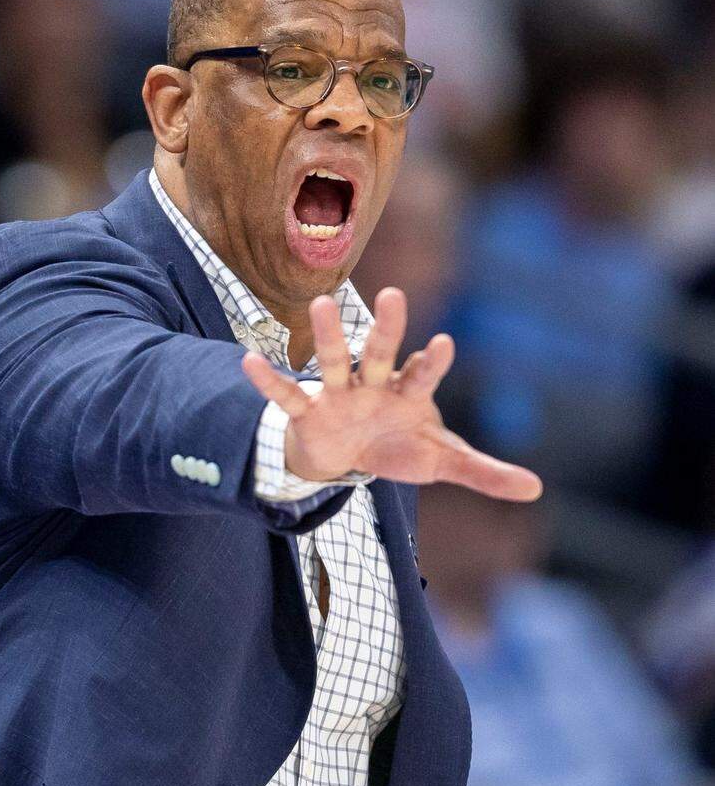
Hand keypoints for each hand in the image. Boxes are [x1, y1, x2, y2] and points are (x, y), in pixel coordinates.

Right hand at [241, 288, 542, 501]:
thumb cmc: (399, 446)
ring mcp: (340, 395)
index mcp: (409, 393)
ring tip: (322, 303)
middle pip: (380, 354)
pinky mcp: (310, 414)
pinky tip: (248, 363)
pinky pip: (288, 398)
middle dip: (386, 329)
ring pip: (334, 363)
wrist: (350, 456)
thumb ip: (485, 471)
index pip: (423, 373)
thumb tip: (537, 489)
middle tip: (392, 296)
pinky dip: (269, 383)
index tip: (443, 344)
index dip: (432, 361)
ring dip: (329, 337)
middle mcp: (374, 385)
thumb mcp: (442, 462)